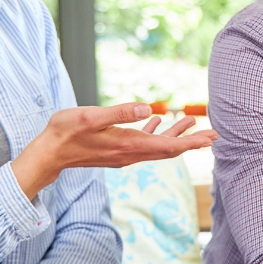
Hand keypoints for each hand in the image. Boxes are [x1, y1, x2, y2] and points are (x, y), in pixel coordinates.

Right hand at [11, 103, 217, 196]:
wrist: (48, 153)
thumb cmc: (65, 132)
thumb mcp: (91, 116)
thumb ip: (120, 112)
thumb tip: (148, 109)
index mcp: (128, 144)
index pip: (168, 146)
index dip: (192, 142)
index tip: (212, 137)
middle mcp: (130, 153)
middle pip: (168, 149)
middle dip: (192, 141)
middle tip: (214, 133)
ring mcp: (123, 154)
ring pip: (157, 146)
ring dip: (176, 135)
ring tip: (191, 122)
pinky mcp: (116, 151)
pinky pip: (143, 143)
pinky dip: (155, 133)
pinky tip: (157, 121)